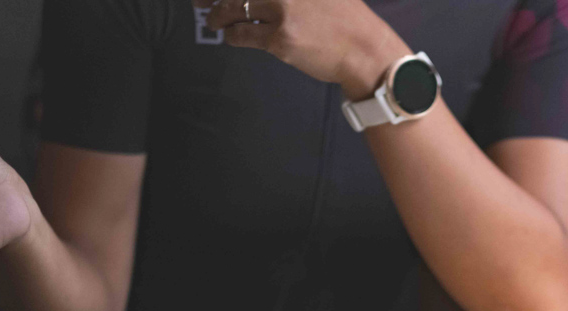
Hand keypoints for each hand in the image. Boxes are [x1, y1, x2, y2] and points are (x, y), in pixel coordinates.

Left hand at [199, 0, 410, 98]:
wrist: (365, 49)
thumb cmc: (346, 21)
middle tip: (202, 3)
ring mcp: (282, 9)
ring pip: (233, 7)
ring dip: (219, 15)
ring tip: (215, 20)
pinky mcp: (280, 37)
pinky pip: (242, 34)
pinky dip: (232, 35)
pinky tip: (232, 36)